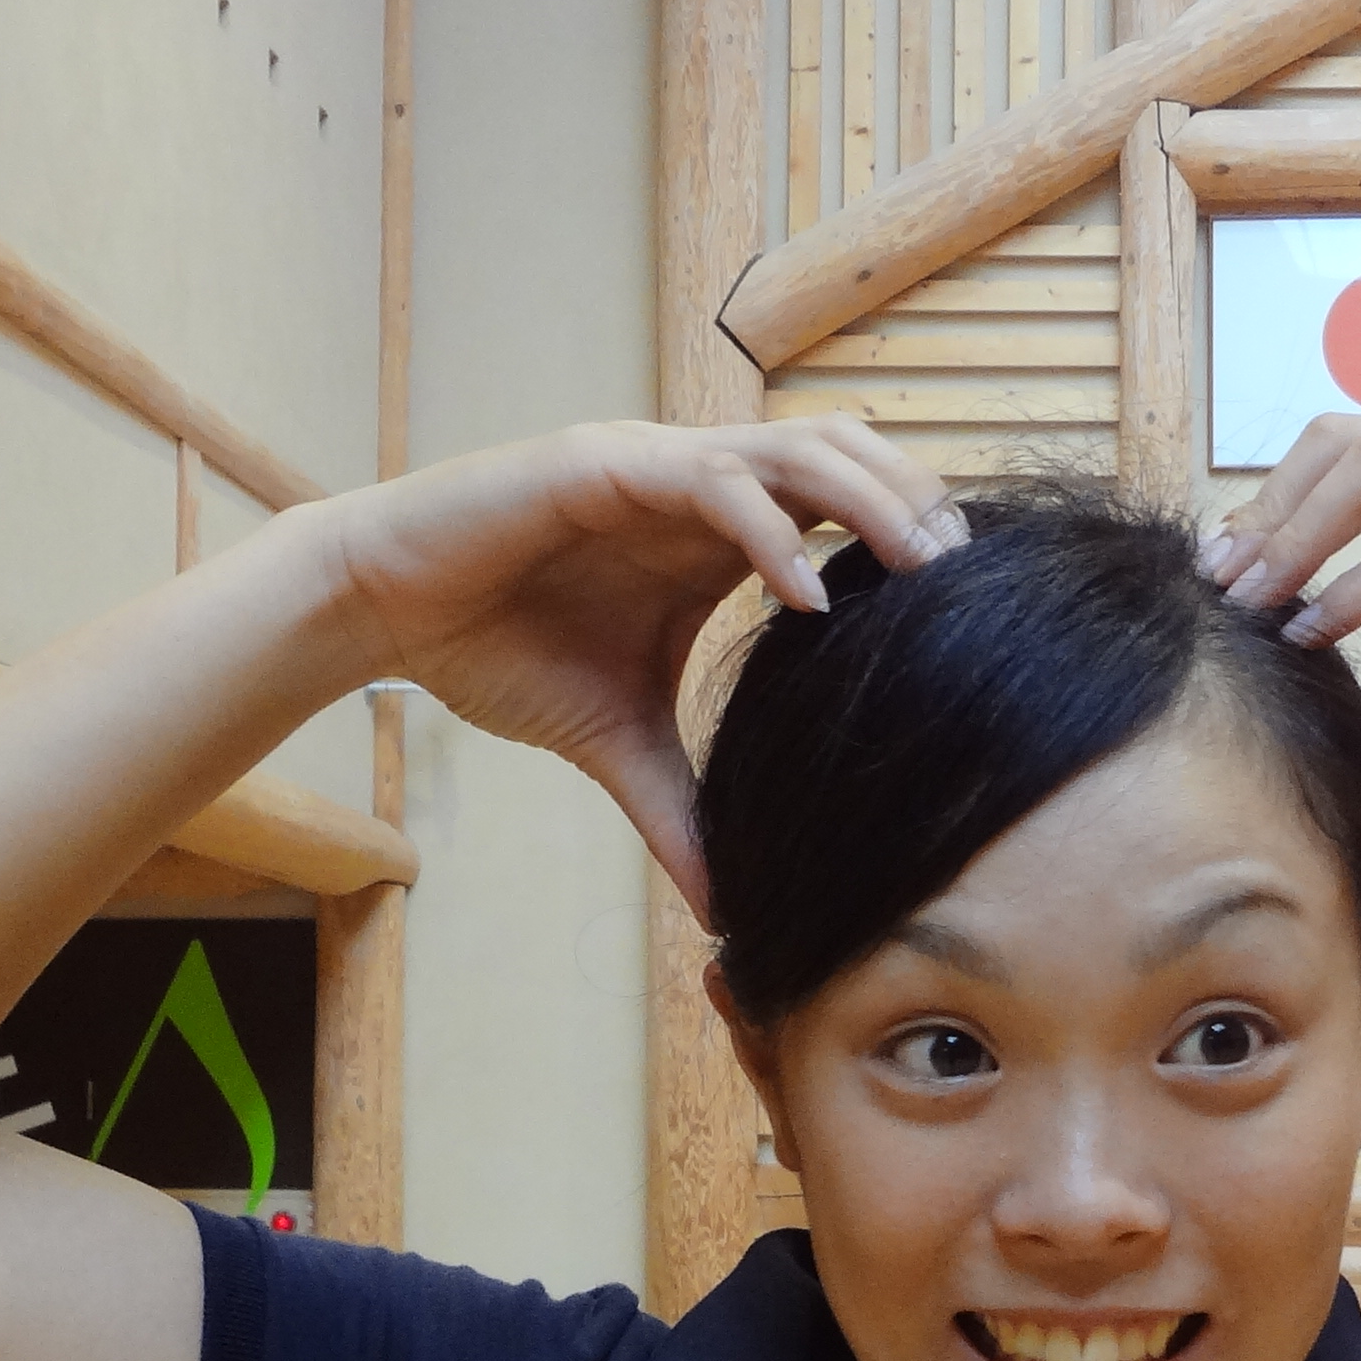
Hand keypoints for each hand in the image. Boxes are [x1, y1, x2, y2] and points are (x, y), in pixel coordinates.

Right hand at [314, 416, 963, 914]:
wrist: (386, 610)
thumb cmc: (497, 650)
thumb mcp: (614, 746)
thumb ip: (677, 811)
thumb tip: (725, 912)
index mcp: (716, 529)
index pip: (842, 506)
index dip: (907, 540)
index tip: (969, 612)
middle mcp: (698, 484)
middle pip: (843, 458)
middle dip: (915, 506)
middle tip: (974, 583)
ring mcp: (653, 464)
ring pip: (792, 449)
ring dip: (867, 500)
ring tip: (924, 566)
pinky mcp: (600, 465)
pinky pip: (708, 482)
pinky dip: (769, 532)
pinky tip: (812, 594)